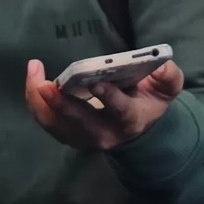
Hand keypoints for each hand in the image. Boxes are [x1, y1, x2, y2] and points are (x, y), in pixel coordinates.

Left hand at [24, 57, 183, 151]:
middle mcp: (106, 134)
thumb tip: (162, 65)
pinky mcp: (69, 135)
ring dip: (42, 103)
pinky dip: (38, 104)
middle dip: (61, 104)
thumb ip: (169, 77)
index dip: (111, 99)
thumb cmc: (150, 100)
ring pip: (58, 126)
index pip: (121, 112)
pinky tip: (34, 80)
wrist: (138, 126)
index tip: (98, 84)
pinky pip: (49, 122)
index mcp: (131, 119)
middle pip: (80, 123)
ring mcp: (84, 138)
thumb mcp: (168, 89)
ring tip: (34, 73)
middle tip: (45, 83)